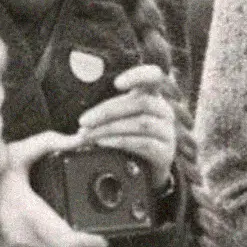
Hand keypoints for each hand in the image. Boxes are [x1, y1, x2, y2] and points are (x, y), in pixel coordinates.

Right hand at [0, 131, 107, 246]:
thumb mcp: (15, 152)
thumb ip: (48, 141)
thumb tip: (79, 139)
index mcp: (26, 215)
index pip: (67, 242)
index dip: (90, 244)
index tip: (103, 237)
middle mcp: (21, 240)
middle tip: (99, 234)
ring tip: (83, 235)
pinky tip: (61, 238)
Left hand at [76, 63, 177, 188]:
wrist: (147, 170)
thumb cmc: (129, 137)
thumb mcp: (121, 118)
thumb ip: (107, 112)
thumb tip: (79, 119)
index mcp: (152, 96)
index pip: (154, 76)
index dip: (138, 75)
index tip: (117, 84)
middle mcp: (164, 111)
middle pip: (141, 103)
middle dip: (107, 111)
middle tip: (83, 121)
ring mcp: (167, 132)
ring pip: (140, 123)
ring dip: (109, 128)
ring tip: (88, 135)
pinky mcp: (165, 152)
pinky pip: (143, 143)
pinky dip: (120, 142)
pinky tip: (103, 143)